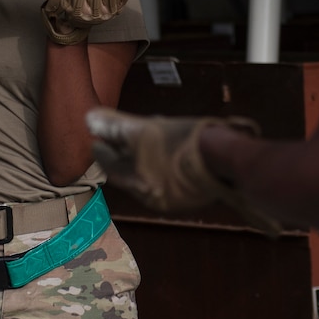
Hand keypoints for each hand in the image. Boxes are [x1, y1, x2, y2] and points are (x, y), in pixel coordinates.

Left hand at [86, 107, 280, 235]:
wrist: (228, 159)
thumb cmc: (184, 143)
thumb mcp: (146, 131)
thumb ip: (117, 128)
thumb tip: (89, 121)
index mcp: (139, 184)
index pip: (111, 166)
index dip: (103, 151)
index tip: (96, 141)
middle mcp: (154, 196)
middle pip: (130, 175)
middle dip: (122, 159)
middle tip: (115, 144)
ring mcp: (176, 197)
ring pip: (152, 177)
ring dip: (144, 162)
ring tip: (143, 145)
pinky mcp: (196, 192)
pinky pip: (172, 178)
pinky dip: (164, 166)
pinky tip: (171, 152)